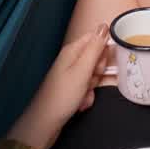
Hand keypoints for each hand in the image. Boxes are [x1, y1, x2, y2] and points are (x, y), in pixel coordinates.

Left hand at [9, 24, 108, 148]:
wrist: (45, 122)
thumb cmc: (63, 95)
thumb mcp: (83, 70)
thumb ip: (95, 48)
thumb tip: (104, 26)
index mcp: (72, 51)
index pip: (95, 39)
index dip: (103, 51)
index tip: (100, 65)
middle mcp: (71, 60)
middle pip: (96, 59)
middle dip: (97, 72)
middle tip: (89, 80)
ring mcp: (71, 75)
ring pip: (93, 76)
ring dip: (92, 87)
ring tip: (82, 96)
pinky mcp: (71, 88)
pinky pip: (87, 88)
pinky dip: (86, 97)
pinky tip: (80, 104)